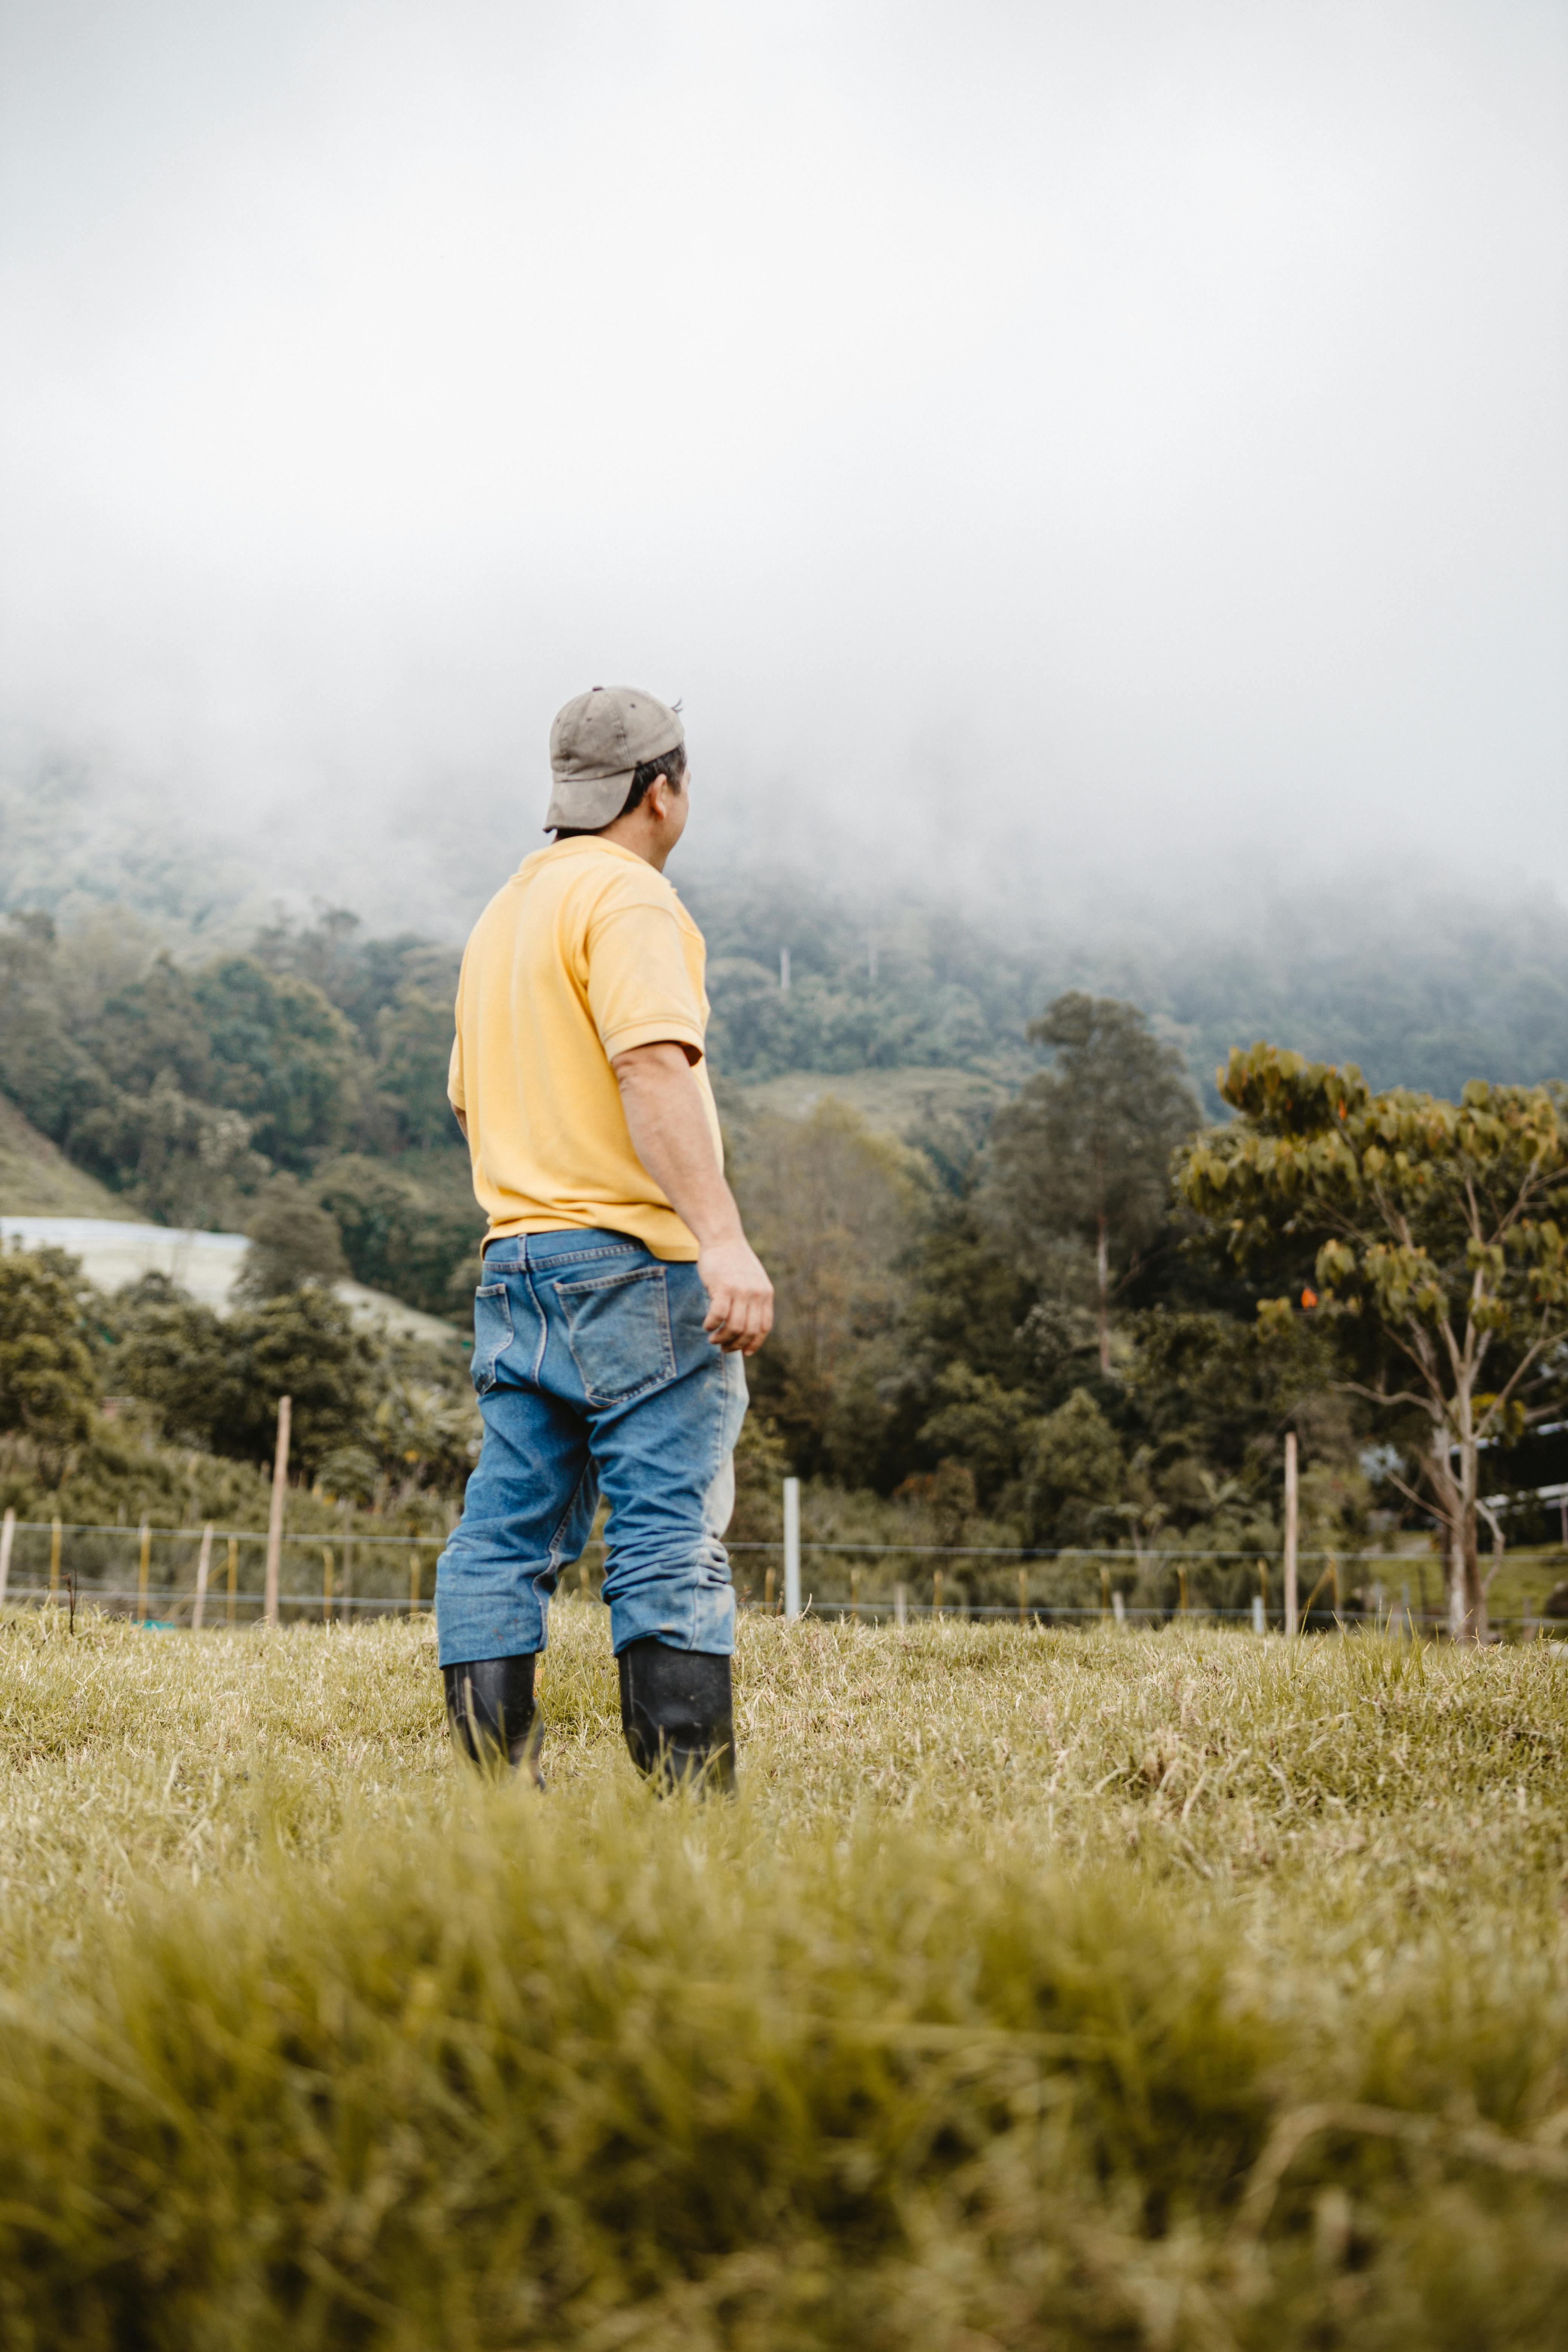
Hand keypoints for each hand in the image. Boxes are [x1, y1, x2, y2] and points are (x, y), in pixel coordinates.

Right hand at [697, 1236, 773, 1354]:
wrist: (722, 1238)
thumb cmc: (733, 1261)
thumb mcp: (753, 1280)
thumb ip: (753, 1300)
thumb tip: (746, 1327)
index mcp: (765, 1294)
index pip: (764, 1327)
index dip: (755, 1343)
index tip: (745, 1352)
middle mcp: (756, 1294)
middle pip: (749, 1331)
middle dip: (736, 1345)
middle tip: (724, 1348)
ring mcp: (740, 1291)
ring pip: (734, 1326)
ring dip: (722, 1338)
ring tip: (713, 1340)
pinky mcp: (723, 1287)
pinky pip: (718, 1315)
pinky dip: (711, 1325)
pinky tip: (706, 1326)